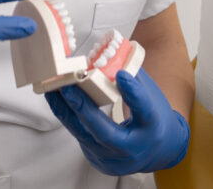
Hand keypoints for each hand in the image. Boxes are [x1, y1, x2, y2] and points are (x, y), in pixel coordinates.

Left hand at [45, 67, 189, 174]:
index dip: (133, 93)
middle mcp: (133, 148)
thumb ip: (134, 78)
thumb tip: (116, 53)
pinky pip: (79, 136)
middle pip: (105, 131)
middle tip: (69, 86)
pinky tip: (59, 101)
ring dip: (67, 110)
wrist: (158, 151)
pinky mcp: (98, 159)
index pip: (144, 111)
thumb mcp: (152, 97)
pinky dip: (68, 117)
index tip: (121, 74)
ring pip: (85, 135)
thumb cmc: (155, 120)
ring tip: (54, 90)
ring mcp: (113, 158)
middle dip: (84, 108)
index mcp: (153, 129)